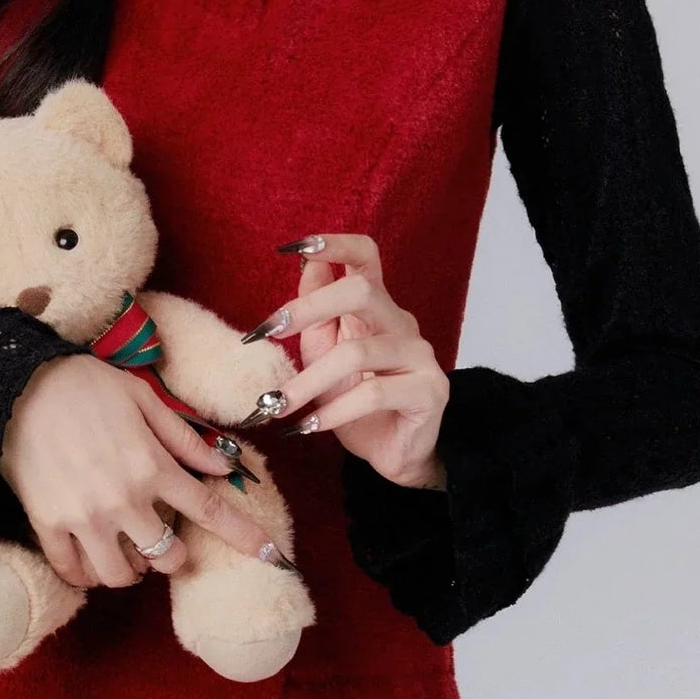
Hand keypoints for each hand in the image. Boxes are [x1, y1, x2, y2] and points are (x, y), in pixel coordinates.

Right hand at [0, 354, 288, 588]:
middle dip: (172, 556)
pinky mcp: (48, 524)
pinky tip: (89, 559)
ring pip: (121, 576)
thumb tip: (225, 465)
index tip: (273, 556)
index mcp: (153, 467)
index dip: (246, 537)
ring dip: (130, 571)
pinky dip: (85, 574)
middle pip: (166, 557)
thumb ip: (183, 438)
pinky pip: (73, 571)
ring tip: (124, 552)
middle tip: (161, 540)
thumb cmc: (83, 384)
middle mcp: (124, 500)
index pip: (211, 511)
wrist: (16, 385)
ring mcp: (85, 517)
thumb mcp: (143, 398)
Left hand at [253, 231, 449, 489]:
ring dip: (309, 380)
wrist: (393, 454)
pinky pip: (374, 393)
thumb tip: (306, 264)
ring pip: (358, 351)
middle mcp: (402, 324)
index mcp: (377, 309)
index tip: (293, 247)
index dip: (335, 245)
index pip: (366, 257)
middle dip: (309, 306)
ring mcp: (420, 356)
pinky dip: (334, 411)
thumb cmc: (357, 403)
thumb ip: (316, 315)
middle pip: (362, 290)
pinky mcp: (429, 391)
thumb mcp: (325, 356)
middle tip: (270, 330)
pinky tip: (310, 426)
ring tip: (278, 404)